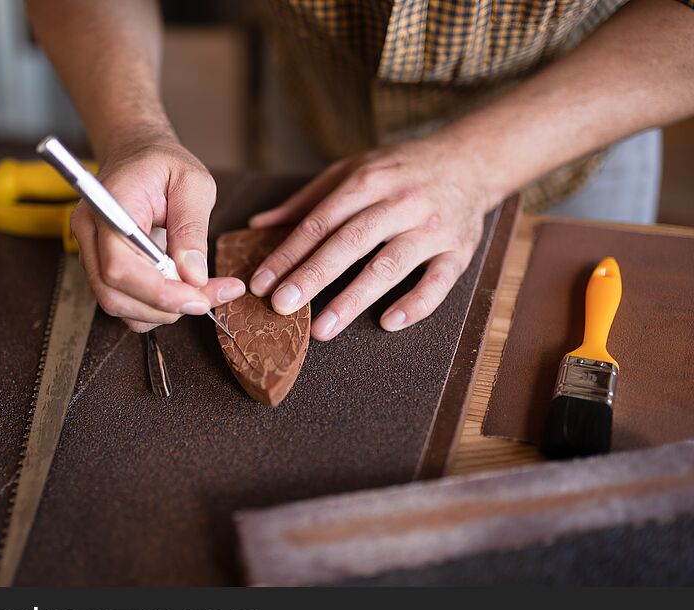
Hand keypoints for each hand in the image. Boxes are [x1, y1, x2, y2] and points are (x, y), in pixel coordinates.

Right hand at [72, 128, 245, 331]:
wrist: (137, 154)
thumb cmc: (164, 163)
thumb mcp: (193, 184)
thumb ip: (192, 228)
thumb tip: (194, 275)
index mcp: (109, 207)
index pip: (119, 267)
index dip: (159, 292)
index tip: (199, 298)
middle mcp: (90, 233)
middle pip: (114, 294)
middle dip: (165, 306)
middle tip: (209, 298)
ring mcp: (91, 253)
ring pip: (117, 305)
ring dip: (161, 311)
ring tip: (200, 293)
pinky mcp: (101, 266)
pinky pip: (123, 302)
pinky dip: (154, 308)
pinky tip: (180, 292)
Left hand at [247, 135, 491, 340]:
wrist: (471, 159)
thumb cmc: (400, 170)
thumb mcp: (352, 169)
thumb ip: (306, 200)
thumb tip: (259, 225)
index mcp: (368, 181)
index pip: (320, 222)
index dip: (288, 254)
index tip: (261, 283)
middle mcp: (400, 202)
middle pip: (350, 243)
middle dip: (312, 276)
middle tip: (282, 307)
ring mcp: (432, 227)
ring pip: (389, 265)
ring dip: (354, 298)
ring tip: (322, 329)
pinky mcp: (460, 250)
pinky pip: (439, 282)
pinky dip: (416, 303)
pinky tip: (388, 323)